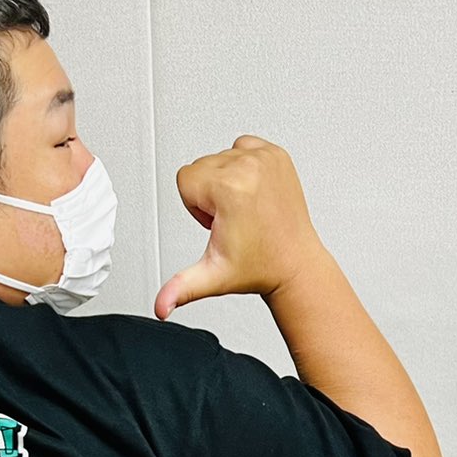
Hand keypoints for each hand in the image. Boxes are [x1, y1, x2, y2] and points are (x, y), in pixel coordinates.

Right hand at [156, 136, 327, 318]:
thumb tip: (160, 308)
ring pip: (219, 157)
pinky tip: (253, 195)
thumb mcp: (213, 276)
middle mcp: (248, 167)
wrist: (296, 263)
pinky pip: (243, 148)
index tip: (218, 224)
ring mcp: (265, 158)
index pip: (184, 179)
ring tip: (243, 209)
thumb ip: (180, 287)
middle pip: (200, 166)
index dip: (195, 207)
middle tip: (231, 220)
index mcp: (229, 189)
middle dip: (208, 194)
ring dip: (225, 181)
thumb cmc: (260, 266)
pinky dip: (244, 168)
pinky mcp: (277, 155)